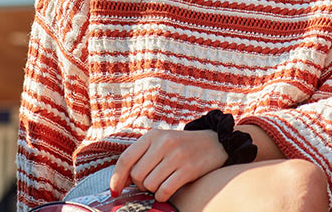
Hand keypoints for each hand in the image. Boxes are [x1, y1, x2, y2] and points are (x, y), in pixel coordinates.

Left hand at [109, 128, 227, 201]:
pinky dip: (162, 195)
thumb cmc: (182, 146)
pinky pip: (165, 190)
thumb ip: (142, 157)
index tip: (115, 191)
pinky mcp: (189, 169)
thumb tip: (121, 182)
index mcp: (153, 135)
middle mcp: (164, 143)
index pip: (126, 159)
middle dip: (140, 184)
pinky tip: (167, 190)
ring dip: (153, 190)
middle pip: (137, 175)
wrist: (215, 142)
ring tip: (162, 183)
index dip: (117, 178)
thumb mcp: (161, 142)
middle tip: (150, 182)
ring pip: (150, 184)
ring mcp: (177, 155)